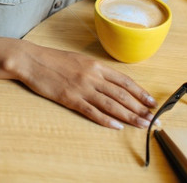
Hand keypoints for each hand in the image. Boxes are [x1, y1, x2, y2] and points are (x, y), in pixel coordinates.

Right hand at [17, 43, 155, 129]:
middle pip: (122, 95)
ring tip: (142, 125)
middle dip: (140, 108)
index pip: (124, 81)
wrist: (31, 60)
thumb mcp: (79, 60)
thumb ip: (95, 71)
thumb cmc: (53, 59)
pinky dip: (105, 120)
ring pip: (111, 104)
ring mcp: (82, 88)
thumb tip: (111, 82)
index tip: (152, 102)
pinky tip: (117, 126)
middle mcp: (92, 76)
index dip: (140, 93)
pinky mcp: (70, 98)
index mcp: (95, 65)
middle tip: (154, 119)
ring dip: (129, 116)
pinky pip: (91, 111)